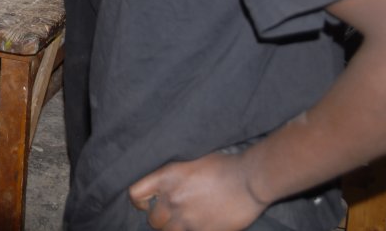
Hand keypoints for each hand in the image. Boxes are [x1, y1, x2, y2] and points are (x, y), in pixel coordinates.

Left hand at [129, 151, 265, 230]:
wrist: (249, 180)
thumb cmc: (223, 165)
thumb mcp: (190, 160)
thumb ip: (172, 175)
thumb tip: (163, 184)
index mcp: (166, 177)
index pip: (135, 195)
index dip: (140, 201)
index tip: (148, 203)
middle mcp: (173, 200)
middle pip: (153, 220)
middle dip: (160, 218)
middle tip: (171, 214)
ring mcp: (188, 219)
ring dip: (174, 228)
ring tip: (185, 220)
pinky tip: (199, 224)